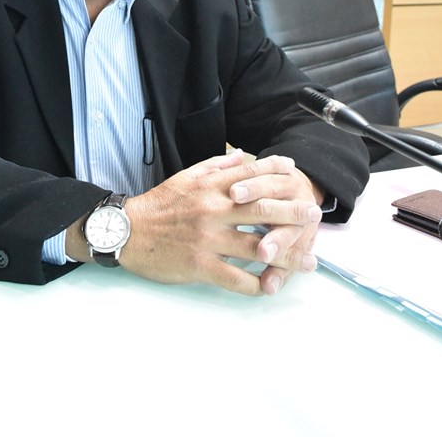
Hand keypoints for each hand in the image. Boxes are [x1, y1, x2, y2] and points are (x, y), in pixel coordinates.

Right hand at [119, 152, 321, 295]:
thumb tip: (242, 155)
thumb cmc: (159, 205)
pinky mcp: (200, 265)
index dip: (275, 171)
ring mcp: (208, 239)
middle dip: (293, 213)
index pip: (249, 175)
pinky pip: (236, 278)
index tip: (295, 171)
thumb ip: (216, 166)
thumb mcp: (186, 177)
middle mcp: (212, 210)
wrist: (127, 232)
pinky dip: (256, 284)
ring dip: (286, 255)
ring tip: (307, 260)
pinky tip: (271, 286)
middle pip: (262, 210)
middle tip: (314, 215)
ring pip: (256, 247)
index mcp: (209, 187)